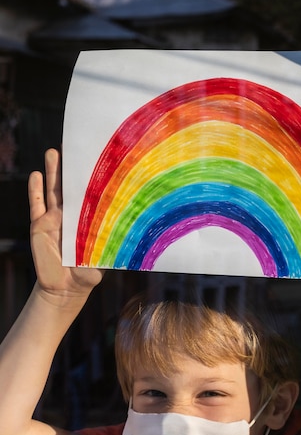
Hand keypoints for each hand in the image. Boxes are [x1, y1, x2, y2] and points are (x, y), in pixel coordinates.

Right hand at [29, 149, 102, 302]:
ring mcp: (54, 218)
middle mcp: (71, 214)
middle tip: (74, 146)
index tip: (100, 159)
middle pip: (71, 186)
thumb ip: (111, 242)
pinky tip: (35, 175)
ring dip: (52, 171)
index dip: (94, 178)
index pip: (92, 193)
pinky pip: (36, 205)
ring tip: (53, 152)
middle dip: (71, 167)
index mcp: (88, 219)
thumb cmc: (88, 272)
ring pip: (53, 190)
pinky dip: (35, 190)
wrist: (66, 288)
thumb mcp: (103, 255)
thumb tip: (130, 230)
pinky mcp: (39, 226)